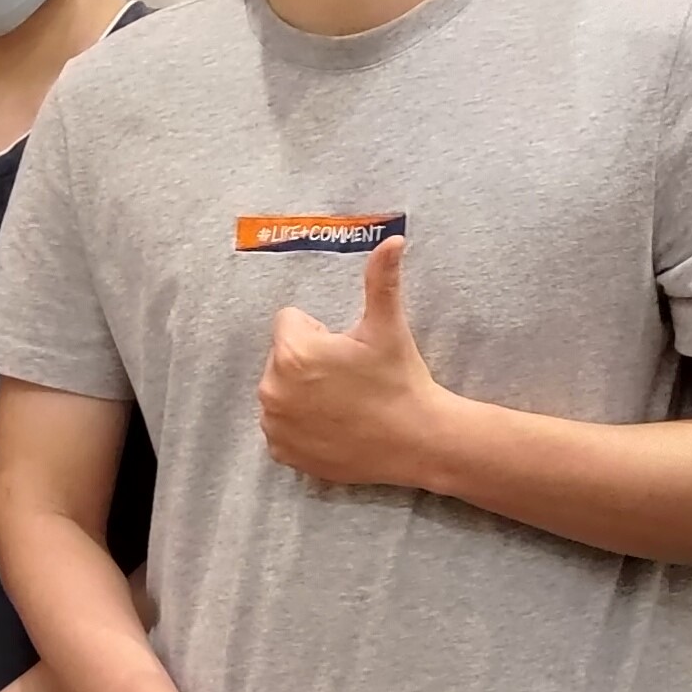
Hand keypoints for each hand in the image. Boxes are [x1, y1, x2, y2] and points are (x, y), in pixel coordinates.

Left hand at [259, 237, 454, 489]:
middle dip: (310, 362)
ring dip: (303, 393)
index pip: (290, 323)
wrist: (419, 442)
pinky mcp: (281, 452)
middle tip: (349, 380)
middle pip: (283, 358)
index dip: (321, 333)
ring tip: (344, 404)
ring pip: (281, 391)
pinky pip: (282, 426)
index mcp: (292, 353)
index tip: (348, 353)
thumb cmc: (401, 381)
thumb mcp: (388, 327)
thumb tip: (393, 239)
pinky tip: (334, 427)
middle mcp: (271, 389)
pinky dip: (301, 425)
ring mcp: (274, 424)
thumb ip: (381, 280)